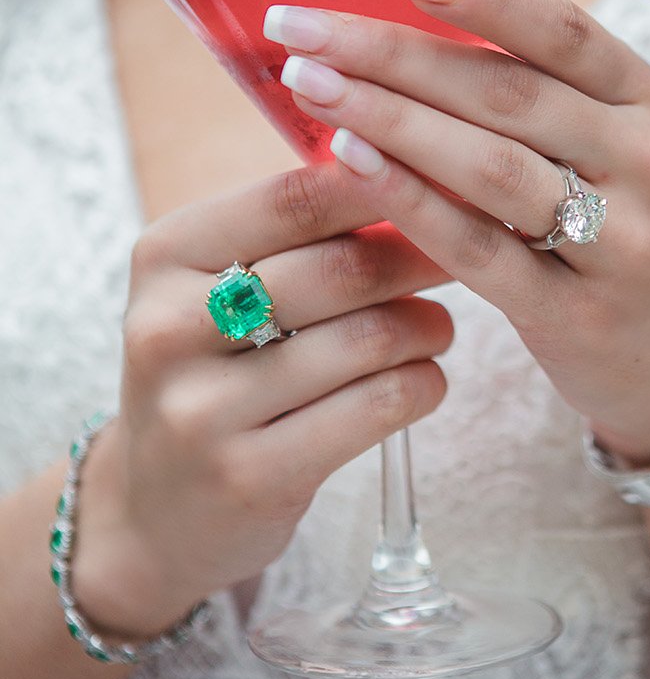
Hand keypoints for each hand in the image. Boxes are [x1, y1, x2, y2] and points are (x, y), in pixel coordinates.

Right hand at [73, 166, 451, 636]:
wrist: (158, 508)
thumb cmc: (218, 372)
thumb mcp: (221, 288)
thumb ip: (300, 233)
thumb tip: (418, 170)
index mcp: (165, 256)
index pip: (295, 197)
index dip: (385, 183)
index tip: (442, 184)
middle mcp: (170, 327)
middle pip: (340, 270)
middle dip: (419, 258)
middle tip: (460, 258)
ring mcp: (204, 409)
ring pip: (368, 340)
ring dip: (428, 327)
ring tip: (438, 326)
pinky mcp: (250, 475)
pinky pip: (376, 408)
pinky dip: (422, 385)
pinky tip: (423, 380)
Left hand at [264, 0, 649, 468]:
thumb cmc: (619, 231)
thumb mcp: (607, 145)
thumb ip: (533, 85)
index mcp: (642, 100)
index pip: (561, 32)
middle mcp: (641, 160)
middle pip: (507, 92)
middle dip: (394, 53)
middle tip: (302, 28)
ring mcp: (618, 241)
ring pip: (492, 165)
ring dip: (391, 118)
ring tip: (311, 84)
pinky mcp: (577, 313)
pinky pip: (480, 249)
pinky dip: (411, 202)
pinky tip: (351, 163)